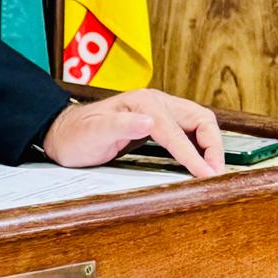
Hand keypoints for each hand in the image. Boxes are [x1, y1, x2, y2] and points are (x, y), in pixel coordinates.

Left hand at [42, 88, 223, 177]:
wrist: (62, 133)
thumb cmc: (75, 135)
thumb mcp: (93, 133)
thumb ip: (120, 126)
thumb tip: (150, 122)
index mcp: (142, 103)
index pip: (176, 131)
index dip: (194, 155)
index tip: (206, 175)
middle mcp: (154, 103)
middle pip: (199, 119)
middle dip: (213, 145)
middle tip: (215, 173)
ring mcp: (157, 111)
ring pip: (198, 123)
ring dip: (210, 144)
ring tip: (212, 169)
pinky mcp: (157, 122)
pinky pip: (189, 130)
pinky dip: (200, 144)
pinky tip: (200, 160)